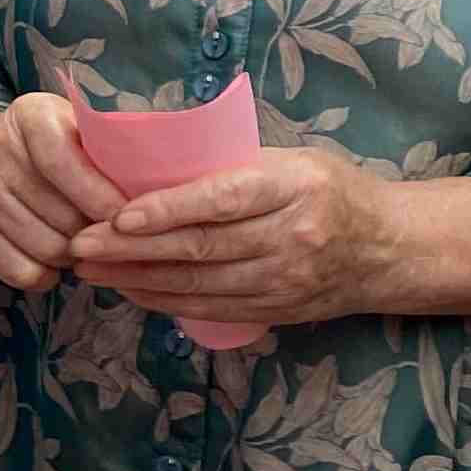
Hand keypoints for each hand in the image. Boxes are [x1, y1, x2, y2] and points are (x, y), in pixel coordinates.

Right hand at [0, 96, 123, 293]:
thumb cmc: (64, 145)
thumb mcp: (86, 131)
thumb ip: (115, 152)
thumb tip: (154, 194)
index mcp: (30, 116)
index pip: (60, 161)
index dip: (97, 195)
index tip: (126, 219)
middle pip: (57, 213)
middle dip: (96, 234)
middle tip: (116, 239)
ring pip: (43, 247)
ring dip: (75, 257)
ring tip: (89, 248)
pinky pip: (18, 270)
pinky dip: (46, 277)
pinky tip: (58, 264)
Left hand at [67, 145, 398, 329]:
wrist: (390, 249)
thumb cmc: (330, 189)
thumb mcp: (292, 160)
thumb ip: (233, 165)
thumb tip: (152, 161)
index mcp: (293, 187)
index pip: (222, 200)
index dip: (167, 210)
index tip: (118, 215)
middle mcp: (290, 237)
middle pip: (201, 248)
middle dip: (132, 249)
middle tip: (80, 244)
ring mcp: (284, 280)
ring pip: (198, 284)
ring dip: (136, 278)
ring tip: (89, 267)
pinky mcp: (277, 310)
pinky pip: (210, 309)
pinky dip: (164, 300)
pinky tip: (129, 289)